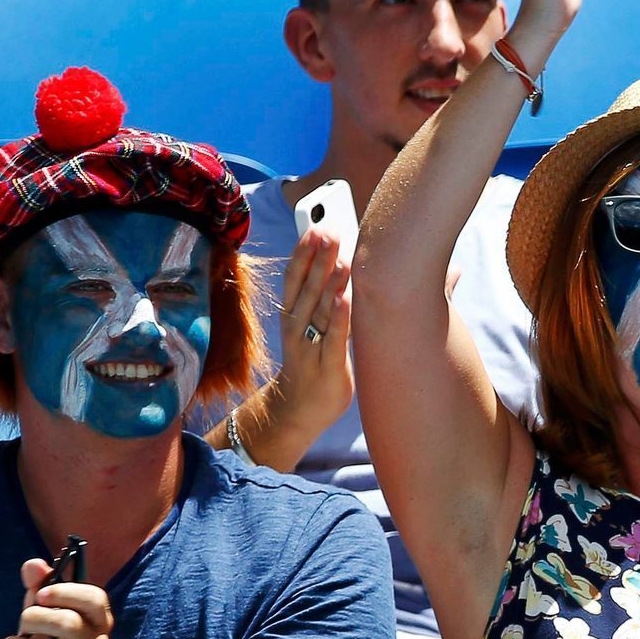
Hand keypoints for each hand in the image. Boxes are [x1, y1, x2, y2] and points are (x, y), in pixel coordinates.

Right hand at [270, 217, 354, 437]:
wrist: (298, 411)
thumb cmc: (313, 363)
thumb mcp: (317, 329)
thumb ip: (328, 300)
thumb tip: (346, 269)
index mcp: (293, 315)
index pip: (294, 278)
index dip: (303, 253)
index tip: (314, 227)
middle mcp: (297, 328)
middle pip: (306, 287)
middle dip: (318, 259)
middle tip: (330, 231)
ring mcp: (310, 348)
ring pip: (318, 311)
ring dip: (329, 283)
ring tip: (342, 258)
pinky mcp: (328, 368)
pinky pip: (332, 339)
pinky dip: (338, 317)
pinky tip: (345, 298)